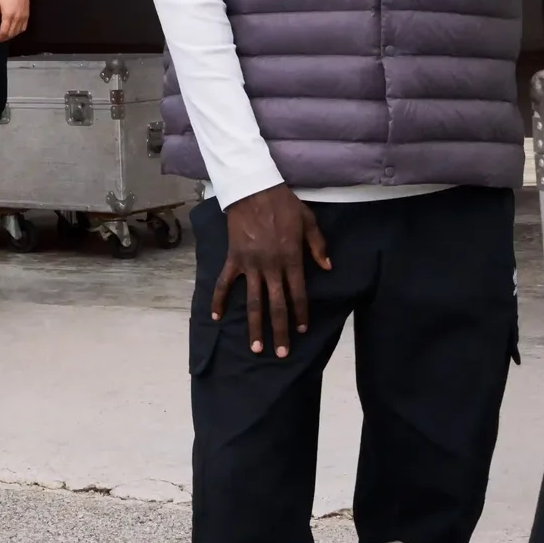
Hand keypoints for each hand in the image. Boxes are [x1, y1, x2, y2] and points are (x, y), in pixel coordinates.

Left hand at [0, 0, 30, 43]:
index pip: (4, 32)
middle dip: (4, 38)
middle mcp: (17, 18)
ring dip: (11, 36)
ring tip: (5, 36)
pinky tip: (14, 31)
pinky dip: (18, 32)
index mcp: (8, 16)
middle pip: (10, 34)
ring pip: (17, 32)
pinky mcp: (27, 15)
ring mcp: (23, 17)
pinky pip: (23, 28)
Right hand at [212, 183, 330, 358]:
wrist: (253, 189)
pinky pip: (224, 283)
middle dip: (279, 331)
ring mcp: (250, 265)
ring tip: (256, 347)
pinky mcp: (234, 259)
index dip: (300, 314)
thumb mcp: (308, 221)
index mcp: (291, 259)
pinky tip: (215, 316)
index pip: (297, 293)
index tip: (300, 330)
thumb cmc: (284, 204)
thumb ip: (318, 246)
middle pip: (276, 305)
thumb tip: (328, 268)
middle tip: (280, 353)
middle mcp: (271, 267)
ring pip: (253, 301)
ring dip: (254, 325)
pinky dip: (218, 299)